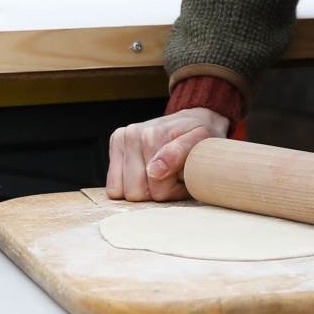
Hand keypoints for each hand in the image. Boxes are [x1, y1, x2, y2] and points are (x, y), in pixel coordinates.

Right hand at [105, 108, 229, 201]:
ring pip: (122, 192)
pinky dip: (128, 185)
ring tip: (159, 175)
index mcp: (152, 136)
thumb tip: (153, 171)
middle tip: (171, 177)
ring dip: (142, 189)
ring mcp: (121, 139)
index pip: (156, 190)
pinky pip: (113, 185)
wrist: (193, 120)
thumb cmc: (199, 137)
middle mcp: (132, 135)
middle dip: (156, 191)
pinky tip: (144, 174)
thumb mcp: (200, 143)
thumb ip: (179, 154)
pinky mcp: (115, 145)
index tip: (182, 178)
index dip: (172, 190)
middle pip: (135, 192)